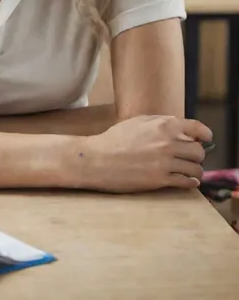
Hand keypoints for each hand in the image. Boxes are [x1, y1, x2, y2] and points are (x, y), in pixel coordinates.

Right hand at [65, 115, 212, 192]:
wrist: (98, 159)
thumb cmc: (115, 139)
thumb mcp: (138, 121)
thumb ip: (161, 122)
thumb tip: (180, 128)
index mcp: (163, 125)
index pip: (196, 128)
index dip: (205, 134)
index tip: (207, 138)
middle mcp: (167, 143)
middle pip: (199, 151)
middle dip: (198, 154)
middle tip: (192, 157)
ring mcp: (165, 163)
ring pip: (195, 168)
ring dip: (195, 169)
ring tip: (190, 170)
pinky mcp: (160, 180)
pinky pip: (186, 182)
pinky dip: (191, 182)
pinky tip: (188, 181)